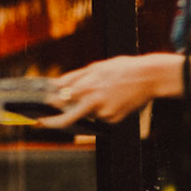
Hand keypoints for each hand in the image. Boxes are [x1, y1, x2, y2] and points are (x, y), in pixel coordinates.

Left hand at [44, 54, 172, 126]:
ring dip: (87, 107)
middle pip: (68, 119)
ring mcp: (105, 114)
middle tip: (41, 122)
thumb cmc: (122, 68)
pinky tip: (113, 98)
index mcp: (88, 87)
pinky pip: (101, 117)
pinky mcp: (114, 120)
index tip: (40, 107)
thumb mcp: (96, 67)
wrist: (150, 77)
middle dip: (53, 122)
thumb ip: (74, 77)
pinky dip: (101, 109)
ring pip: (87, 114)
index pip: (60, 101)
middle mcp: (95, 103)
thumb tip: (56, 84)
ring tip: (104, 92)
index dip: (49, 104)